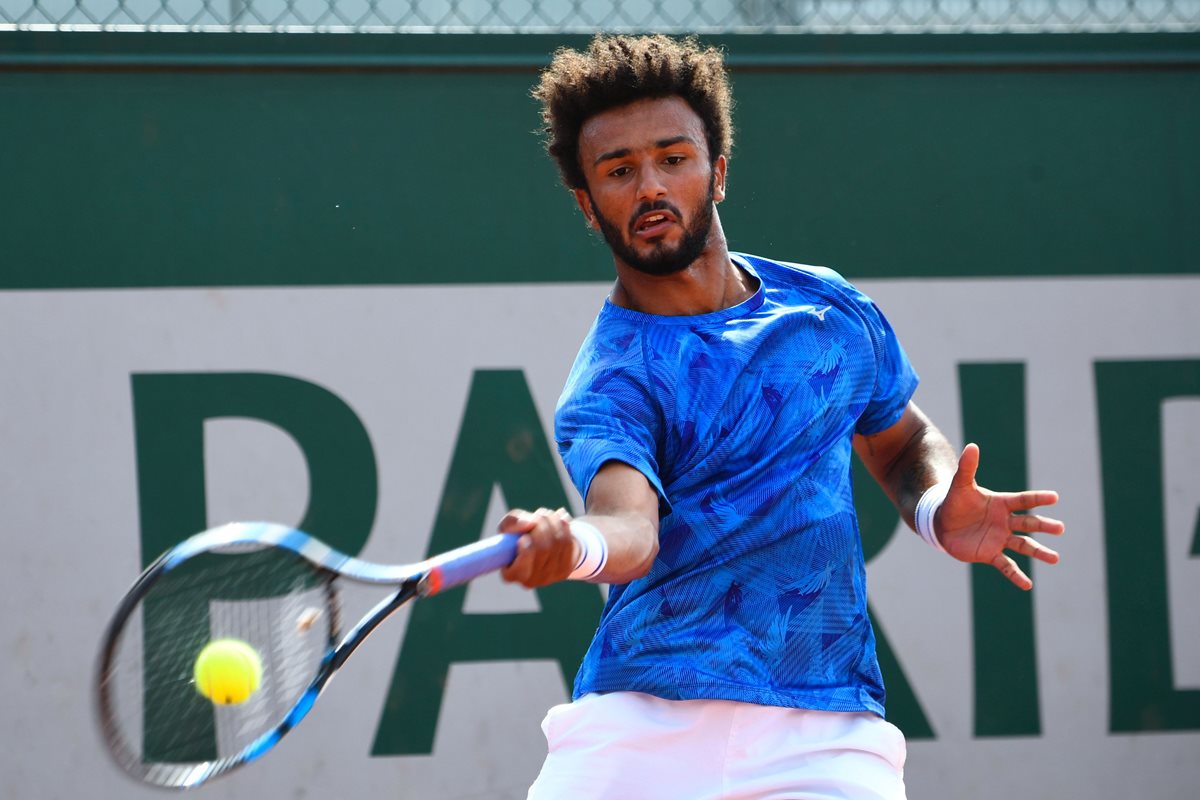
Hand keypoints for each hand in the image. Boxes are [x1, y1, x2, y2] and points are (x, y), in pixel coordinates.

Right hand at [498, 507, 579, 587]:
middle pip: (542, 549)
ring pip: (557, 543)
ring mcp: (548, 578)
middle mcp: (529, 581)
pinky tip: (560, 520)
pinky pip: (568, 544)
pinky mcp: (564, 571)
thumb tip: (529, 524)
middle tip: (538, 515)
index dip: (525, 553)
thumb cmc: (519, 535)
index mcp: (511, 573)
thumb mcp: (509, 526)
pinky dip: (564, 527)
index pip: (519, 569)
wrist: (542, 542)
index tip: (525, 538)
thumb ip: (512, 522)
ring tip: (547, 514)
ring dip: (553, 522)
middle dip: (541, 525)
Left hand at [937, 443, 1064, 589]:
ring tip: (1055, 558)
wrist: (941, 523)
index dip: (1038, 498)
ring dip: (1039, 552)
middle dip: (1044, 526)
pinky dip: (1016, 576)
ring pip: (1024, 545)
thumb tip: (972, 446)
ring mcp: (1000, 539)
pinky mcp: (990, 554)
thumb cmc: (954, 502)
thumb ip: (967, 468)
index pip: (1023, 500)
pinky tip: (1028, 585)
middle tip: (1060, 528)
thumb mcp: (960, 485)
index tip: (1055, 497)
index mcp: (1001, 504)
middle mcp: (1005, 522)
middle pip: (1029, 523)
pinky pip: (1006, 566)